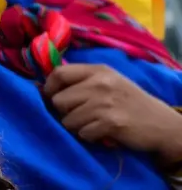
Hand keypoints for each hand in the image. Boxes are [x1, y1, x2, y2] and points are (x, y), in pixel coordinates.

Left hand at [45, 63, 181, 160]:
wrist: (161, 123)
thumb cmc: (128, 101)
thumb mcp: (108, 81)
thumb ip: (82, 80)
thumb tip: (45, 86)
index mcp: (98, 70)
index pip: (59, 73)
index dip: (49, 87)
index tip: (51, 97)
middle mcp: (100, 84)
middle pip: (59, 100)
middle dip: (63, 111)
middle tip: (77, 115)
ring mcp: (105, 103)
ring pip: (68, 120)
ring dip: (76, 126)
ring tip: (91, 124)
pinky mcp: (111, 123)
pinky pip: (83, 133)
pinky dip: (89, 136)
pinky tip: (101, 132)